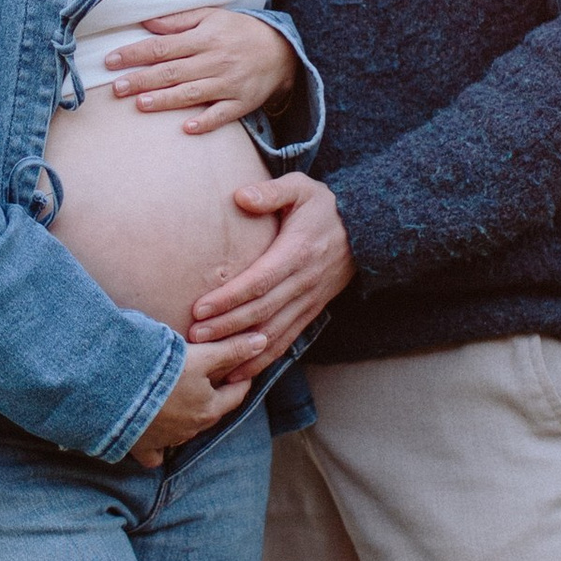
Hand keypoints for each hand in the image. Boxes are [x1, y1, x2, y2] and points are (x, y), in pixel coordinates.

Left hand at [105, 7, 296, 133]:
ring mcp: (228, 83)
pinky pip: (222, 115)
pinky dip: (205, 122)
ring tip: (140, 104)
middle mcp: (215, 60)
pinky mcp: (241, 103)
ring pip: (192, 93)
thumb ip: (178, 20)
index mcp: (204, 37)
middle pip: (172, 71)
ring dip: (166, 100)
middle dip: (142, 79)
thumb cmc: (238, 31)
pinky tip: (186, 128)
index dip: (135, 53)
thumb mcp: (211, 16)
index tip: (111, 61)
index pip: (163, 46)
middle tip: (117, 88)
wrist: (281, 51)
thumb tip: (145, 23)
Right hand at [129, 338, 264, 466]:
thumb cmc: (160, 371)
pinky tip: (156, 438)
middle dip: (214, 396)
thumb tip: (264, 341)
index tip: (242, 367)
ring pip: (185, 430)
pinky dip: (158, 447)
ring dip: (186, 416)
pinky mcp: (141, 447)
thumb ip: (231, 350)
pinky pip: (155, 453)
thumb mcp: (199, 355)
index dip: (241, 378)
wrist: (113, 391)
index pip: (235, 394)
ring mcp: (166, 441)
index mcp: (208, 408)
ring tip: (180, 398)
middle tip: (212, 378)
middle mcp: (191, 429)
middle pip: (210, 411)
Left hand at [186, 172, 353, 357]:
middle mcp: (304, 282)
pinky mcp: (311, 312)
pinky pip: (286, 341)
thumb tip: (240, 197)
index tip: (200, 308)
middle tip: (194, 336)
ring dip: (242, 349)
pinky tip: (239, 372)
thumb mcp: (301, 188)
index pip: (260, 281)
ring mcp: (309, 301)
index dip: (230, 297)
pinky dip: (263, 359)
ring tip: (210, 359)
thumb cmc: (324, 206)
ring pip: (273, 333)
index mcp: (298, 252)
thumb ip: (271, 192)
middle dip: (227, 327)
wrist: (366, 230)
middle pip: (262, 311)